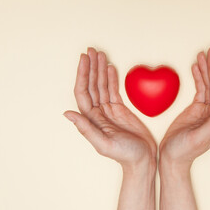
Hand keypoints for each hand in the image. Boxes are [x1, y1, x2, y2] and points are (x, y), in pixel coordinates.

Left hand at [64, 48, 156, 169]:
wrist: (143, 160)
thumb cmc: (125, 155)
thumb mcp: (104, 144)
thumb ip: (86, 128)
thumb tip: (67, 113)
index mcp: (91, 119)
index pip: (83, 92)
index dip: (82, 75)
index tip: (84, 60)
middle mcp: (98, 113)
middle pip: (91, 85)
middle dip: (91, 67)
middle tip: (91, 50)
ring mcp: (108, 110)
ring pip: (101, 85)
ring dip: (100, 69)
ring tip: (100, 54)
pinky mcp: (120, 109)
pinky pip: (113, 90)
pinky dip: (111, 78)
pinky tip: (110, 68)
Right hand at [159, 46, 209, 168]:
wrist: (172, 158)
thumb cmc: (185, 151)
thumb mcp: (200, 137)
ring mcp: (206, 110)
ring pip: (209, 85)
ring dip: (206, 69)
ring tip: (204, 54)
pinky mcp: (196, 109)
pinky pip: (200, 90)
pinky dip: (198, 77)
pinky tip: (196, 67)